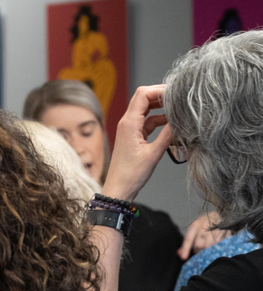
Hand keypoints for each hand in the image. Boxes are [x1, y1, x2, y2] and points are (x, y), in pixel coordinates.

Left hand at [103, 84, 175, 202]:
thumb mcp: (154, 153)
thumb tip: (182, 119)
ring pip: (147, 109)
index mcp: (129, 123)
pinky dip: (160, 120)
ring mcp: (130, 129)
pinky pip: (148, 121)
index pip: (143, 94)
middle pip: (144, 98)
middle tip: (180, 98)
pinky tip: (174, 125)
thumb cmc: (131, 175)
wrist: (118, 190)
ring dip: (162, 108)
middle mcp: (127, 123)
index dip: (160, 90)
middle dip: (162, 95)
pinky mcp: (134, 136)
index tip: (176, 92)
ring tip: (180, 110)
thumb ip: (168, 134)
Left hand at [179, 211, 230, 259]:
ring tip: (208, 247)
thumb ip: (187, 242)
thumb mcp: (194, 230)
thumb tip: (180, 254)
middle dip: (198, 250)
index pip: (189, 238)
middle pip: (199, 244)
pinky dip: (216, 248)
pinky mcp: (225, 232)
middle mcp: (205, 225)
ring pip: (209, 246)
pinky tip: (216, 246)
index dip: (186, 248)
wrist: (218, 216)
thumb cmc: (204, 225)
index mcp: (196, 225)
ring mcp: (216, 229)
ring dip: (207, 250)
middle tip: (200, 249)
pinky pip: (219, 245)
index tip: (183, 257)